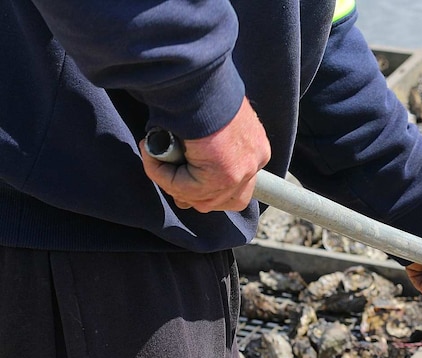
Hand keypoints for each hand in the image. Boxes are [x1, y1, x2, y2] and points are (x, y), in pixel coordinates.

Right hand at [139, 97, 270, 212]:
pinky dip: (162, 173)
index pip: (237, 188)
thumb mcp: (210, 121)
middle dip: (194, 196)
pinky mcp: (222, 176)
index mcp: (255, 149)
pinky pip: (184, 188)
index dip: (209, 191)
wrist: (199, 78)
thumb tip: (182, 163)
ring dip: (172, 181)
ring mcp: (241, 172)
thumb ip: (204, 147)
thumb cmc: (200, 90)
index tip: (185, 184)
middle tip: (170, 181)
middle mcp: (254, 163)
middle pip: (224, 201)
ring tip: (155, 157)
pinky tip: (151, 153)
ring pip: (200, 198)